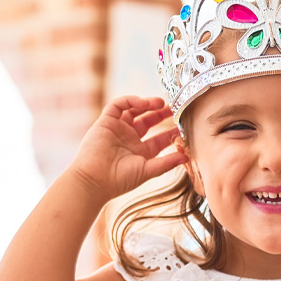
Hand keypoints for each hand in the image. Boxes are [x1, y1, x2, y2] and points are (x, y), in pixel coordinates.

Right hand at [71, 96, 186, 201]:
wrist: (94, 180)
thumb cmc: (119, 180)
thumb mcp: (147, 171)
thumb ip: (167, 163)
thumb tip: (186, 157)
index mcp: (141, 152)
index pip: (160, 139)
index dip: (171, 131)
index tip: (183, 125)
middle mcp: (129, 139)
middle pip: (148, 121)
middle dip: (161, 113)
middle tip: (174, 108)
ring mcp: (118, 129)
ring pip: (134, 110)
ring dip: (147, 104)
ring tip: (160, 103)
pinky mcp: (105, 121)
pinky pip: (118, 105)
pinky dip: (130, 100)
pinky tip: (143, 103)